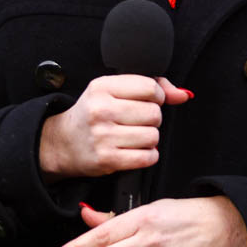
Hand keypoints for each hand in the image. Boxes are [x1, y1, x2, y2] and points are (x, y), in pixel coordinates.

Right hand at [38, 75, 190, 179]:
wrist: (64, 142)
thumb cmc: (92, 114)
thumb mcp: (112, 91)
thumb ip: (149, 87)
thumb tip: (182, 94)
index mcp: (102, 87)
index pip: (149, 87)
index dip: (157, 96)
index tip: (149, 101)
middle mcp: (101, 110)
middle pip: (154, 113)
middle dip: (153, 119)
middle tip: (139, 121)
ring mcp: (103, 136)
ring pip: (153, 136)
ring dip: (150, 138)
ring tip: (135, 136)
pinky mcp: (107, 159)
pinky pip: (146, 157)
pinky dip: (148, 155)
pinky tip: (136, 150)